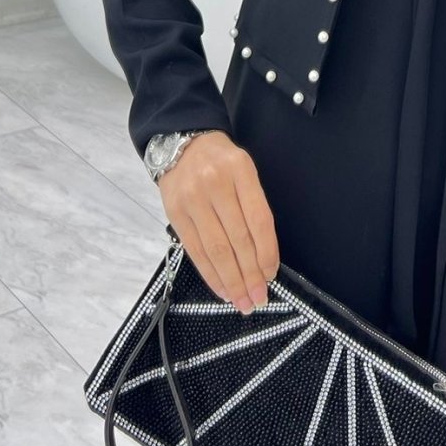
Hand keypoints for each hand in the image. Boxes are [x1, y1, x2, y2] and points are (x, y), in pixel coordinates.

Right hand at [158, 131, 279, 315]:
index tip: (271, 274)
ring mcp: (192, 200)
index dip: (267, 251)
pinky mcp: (174, 214)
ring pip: (216, 249)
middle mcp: (216, 184)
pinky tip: (222, 289)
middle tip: (259, 298)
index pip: (259, 219)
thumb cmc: (220, 162)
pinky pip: (195, 250)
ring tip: (243, 301)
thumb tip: (263, 255)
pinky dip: (210, 274)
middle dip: (250, 274)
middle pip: (238, 238)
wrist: (180, 144)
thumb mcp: (244, 170)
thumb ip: (253, 205)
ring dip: (232, 280)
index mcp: (240, 170)